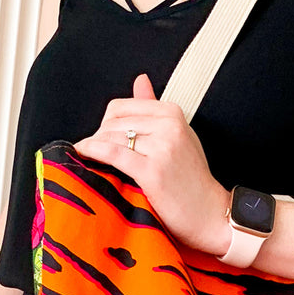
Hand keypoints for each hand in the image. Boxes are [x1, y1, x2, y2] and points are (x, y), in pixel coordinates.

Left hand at [72, 72, 231, 256]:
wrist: (210, 214)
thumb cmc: (192, 180)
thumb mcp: (178, 136)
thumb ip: (154, 108)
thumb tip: (140, 80)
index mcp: (173, 113)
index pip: (123, 107)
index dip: (106, 123)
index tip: (101, 139)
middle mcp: (169, 125)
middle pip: (115, 121)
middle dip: (98, 136)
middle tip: (93, 153)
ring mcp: (162, 148)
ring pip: (112, 137)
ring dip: (94, 146)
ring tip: (86, 157)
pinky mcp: (152, 171)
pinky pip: (114, 154)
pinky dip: (94, 151)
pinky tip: (83, 153)